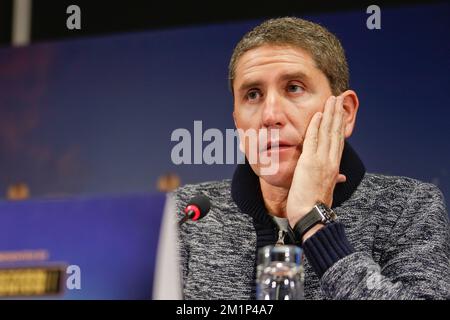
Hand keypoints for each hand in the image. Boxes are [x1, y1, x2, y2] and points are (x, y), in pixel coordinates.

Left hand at [286, 95, 346, 226]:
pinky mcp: (310, 163)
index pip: (338, 141)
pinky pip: (313, 140)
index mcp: (334, 167)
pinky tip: (318, 115)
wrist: (311, 216)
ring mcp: (322, 161)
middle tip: (339, 98)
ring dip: (330, 114)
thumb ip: (333, 179)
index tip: (340, 113)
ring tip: (332, 100)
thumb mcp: (327, 190)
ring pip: (328, 132)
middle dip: (337, 114)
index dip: (340, 125)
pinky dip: (316, 126)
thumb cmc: (315, 206)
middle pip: (336, 132)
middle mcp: (331, 161)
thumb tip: (341, 177)